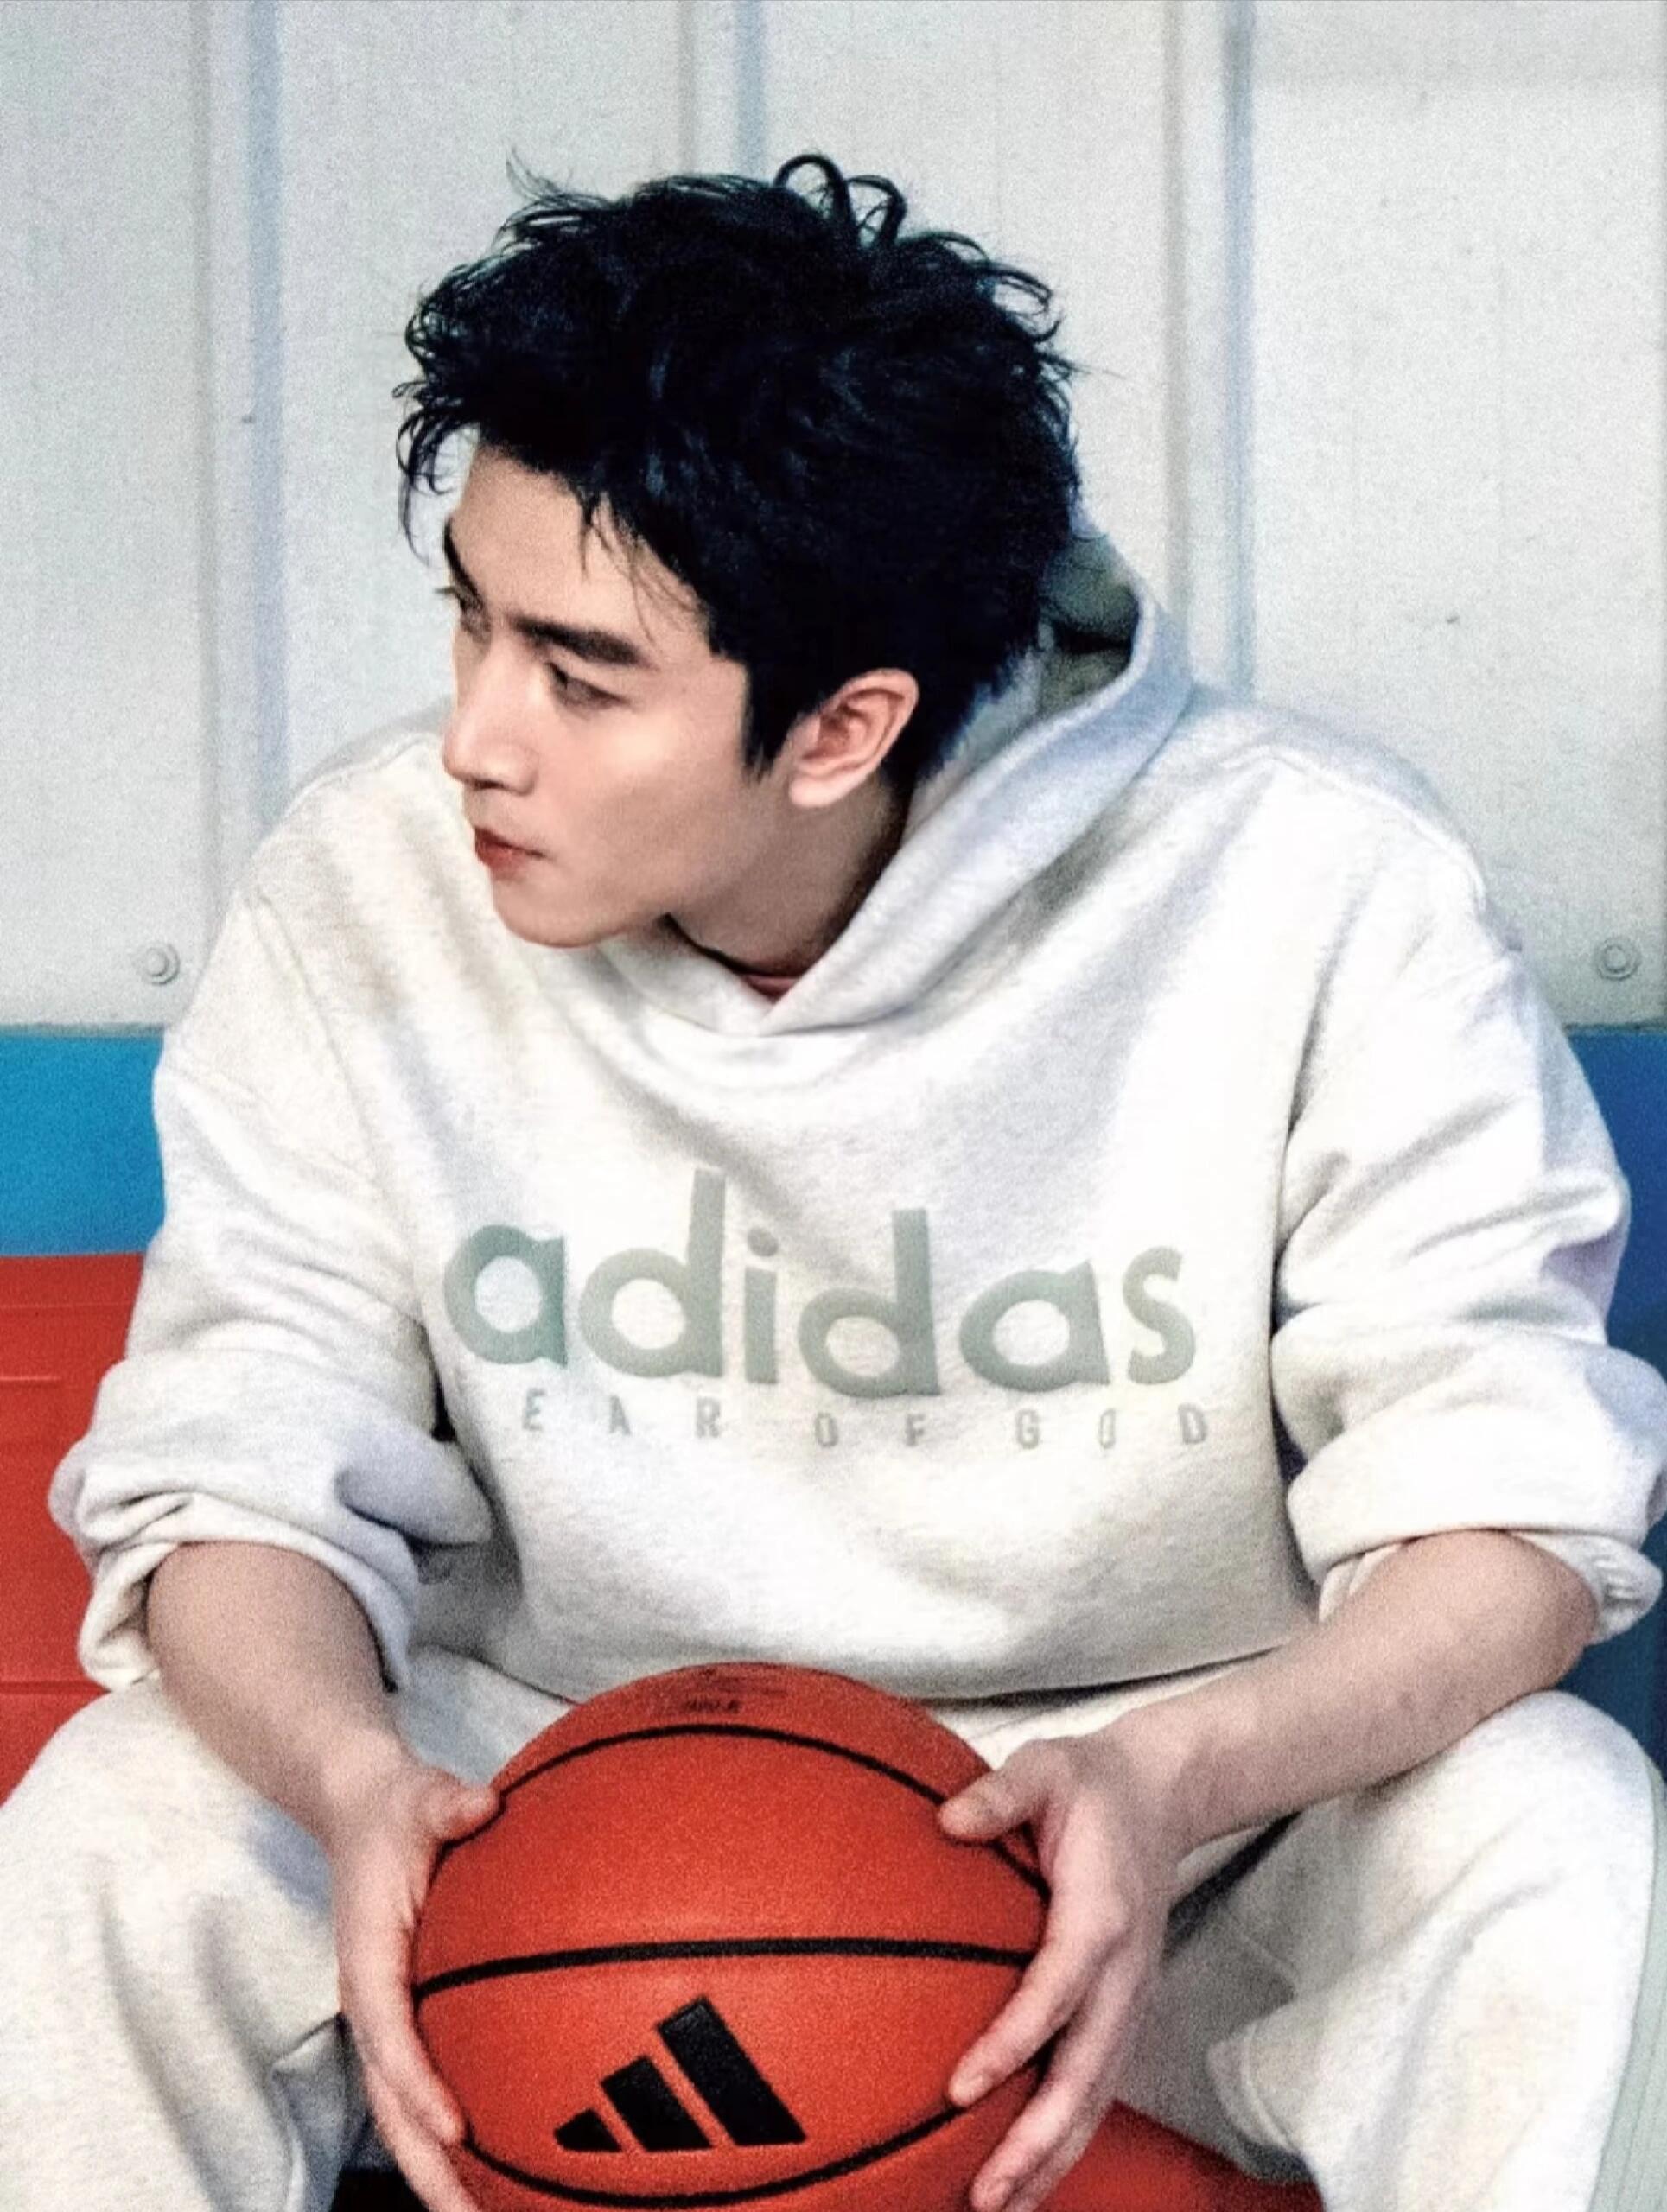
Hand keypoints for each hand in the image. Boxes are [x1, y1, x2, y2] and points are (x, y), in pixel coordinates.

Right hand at [320, 1741, 501, 2211]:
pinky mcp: (408, 2018)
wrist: (361, 1810)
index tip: (455, 2128)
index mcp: (369, 1961)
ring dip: (438, 2167)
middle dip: (427, 2166)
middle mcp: (373, 2003)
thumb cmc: (395, 1810)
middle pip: (391, 2103)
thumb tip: (480, 1804)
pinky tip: (502, 2161)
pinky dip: (454, 2132)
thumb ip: (445, 1801)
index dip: (417, 2084)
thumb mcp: (417, 1796)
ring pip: (405, 2110)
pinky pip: (427, 2084)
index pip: (388, 2035)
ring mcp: (388, 2018)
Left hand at [937, 1724, 1187, 2211]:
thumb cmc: (1089, 1784)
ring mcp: (1130, 2000)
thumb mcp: (1044, 1767)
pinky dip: (1067, 2137)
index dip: (1013, 2043)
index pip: (1055, 1992)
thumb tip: (946, 1820)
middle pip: (1086, 2075)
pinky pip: (1097, 2086)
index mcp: (1099, 1917)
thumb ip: (998, 1795)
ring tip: (999, 2207)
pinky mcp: (1125, 2012)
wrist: (1163, 1795)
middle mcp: (1122, 1973)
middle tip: (984, 2194)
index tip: (961, 2086)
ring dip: (1052, 2157)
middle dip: (1037, 2142)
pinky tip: (1026, 2173)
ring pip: (1096, 2098)